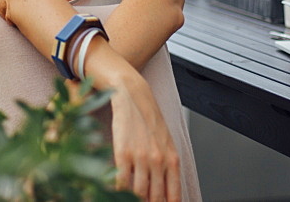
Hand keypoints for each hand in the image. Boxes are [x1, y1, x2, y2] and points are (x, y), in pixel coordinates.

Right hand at [108, 75, 180, 200]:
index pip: (173, 196)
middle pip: (155, 198)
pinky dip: (118, 191)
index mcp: (172, 160)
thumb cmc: (150, 122)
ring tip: (130, 200)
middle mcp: (158, 160)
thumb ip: (168, 169)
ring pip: (138, 193)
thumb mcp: (167, 145)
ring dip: (134, 200)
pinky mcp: (122, 152)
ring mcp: (140, 157)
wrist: (134, 97)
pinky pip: (121, 181)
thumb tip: (165, 195)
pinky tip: (116, 192)